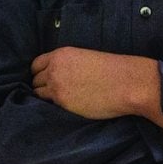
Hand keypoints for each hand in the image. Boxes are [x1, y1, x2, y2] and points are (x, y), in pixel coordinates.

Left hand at [31, 46, 162, 127]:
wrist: (127, 83)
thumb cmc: (113, 69)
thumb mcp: (85, 57)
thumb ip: (67, 65)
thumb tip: (59, 76)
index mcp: (61, 54)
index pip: (36, 65)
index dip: (40, 73)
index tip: (46, 79)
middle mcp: (54, 69)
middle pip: (35, 81)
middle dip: (42, 86)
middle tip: (54, 92)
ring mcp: (57, 88)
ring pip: (39, 95)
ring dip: (46, 98)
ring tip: (60, 101)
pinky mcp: (63, 104)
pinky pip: (49, 107)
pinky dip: (54, 108)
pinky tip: (64, 108)